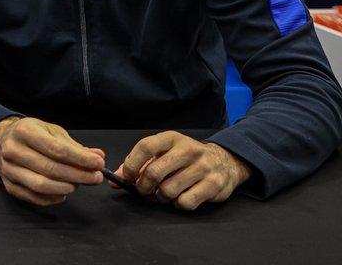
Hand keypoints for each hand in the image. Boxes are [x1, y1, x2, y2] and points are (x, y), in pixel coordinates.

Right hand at [0, 116, 104, 205]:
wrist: (2, 140)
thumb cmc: (30, 134)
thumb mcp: (51, 131)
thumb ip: (74, 145)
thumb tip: (97, 156)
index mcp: (25, 132)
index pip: (57, 149)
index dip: (81, 159)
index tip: (98, 164)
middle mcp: (13, 150)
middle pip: (51, 169)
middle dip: (79, 175)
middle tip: (96, 177)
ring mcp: (9, 170)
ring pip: (42, 185)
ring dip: (67, 187)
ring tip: (79, 184)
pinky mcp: (9, 186)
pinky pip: (35, 197)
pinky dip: (53, 198)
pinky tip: (63, 192)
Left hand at [116, 131, 251, 209]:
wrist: (225, 161)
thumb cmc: (187, 159)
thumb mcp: (164, 153)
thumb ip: (140, 164)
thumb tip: (116, 178)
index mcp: (171, 138)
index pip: (145, 146)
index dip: (132, 164)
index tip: (128, 176)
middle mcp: (188, 150)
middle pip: (154, 172)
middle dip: (144, 187)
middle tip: (145, 190)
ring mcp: (202, 167)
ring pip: (168, 190)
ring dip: (161, 197)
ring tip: (165, 193)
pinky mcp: (213, 184)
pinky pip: (185, 202)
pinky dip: (178, 204)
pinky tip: (181, 197)